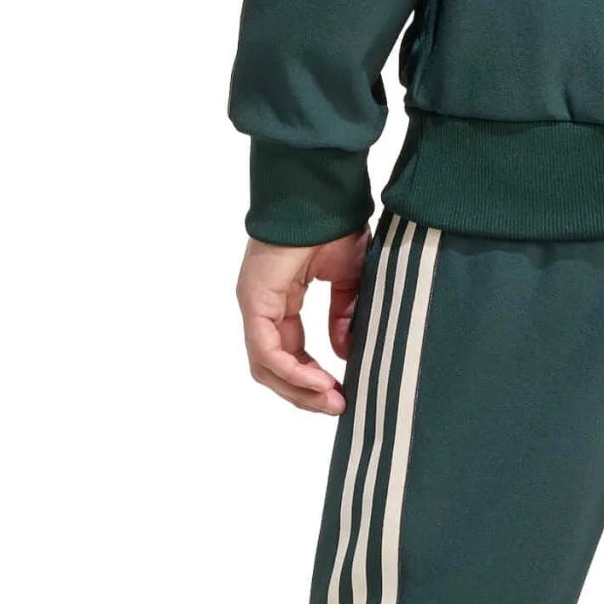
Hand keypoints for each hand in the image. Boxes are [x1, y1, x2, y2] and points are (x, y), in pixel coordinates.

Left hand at [237, 230, 369, 414]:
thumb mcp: (349, 277)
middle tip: (338, 406)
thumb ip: (345, 314)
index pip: (291, 351)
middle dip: (307, 392)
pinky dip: (292, 370)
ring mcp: (255, 307)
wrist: (321, 197)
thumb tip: (346, 352)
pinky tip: (317, 380)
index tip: (342, 392)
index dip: (314, 376)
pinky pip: (268, 350)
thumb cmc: (333, 224)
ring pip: (268, 367)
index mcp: (282, 300)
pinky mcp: (254, 304)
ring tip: (330, 399)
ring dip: (299, 389)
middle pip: (276, 367)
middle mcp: (263, 308)